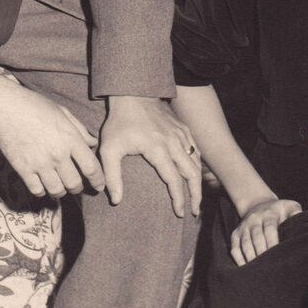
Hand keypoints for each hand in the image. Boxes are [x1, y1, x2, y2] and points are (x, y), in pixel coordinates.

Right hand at [0, 73, 105, 198]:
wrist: (7, 108)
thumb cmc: (36, 106)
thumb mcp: (63, 112)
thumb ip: (79, 130)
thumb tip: (92, 143)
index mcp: (70, 139)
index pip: (91, 168)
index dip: (98, 181)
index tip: (99, 186)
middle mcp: (57, 154)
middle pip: (75, 184)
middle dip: (78, 188)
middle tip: (76, 185)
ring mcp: (40, 164)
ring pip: (57, 191)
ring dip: (61, 191)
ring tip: (60, 186)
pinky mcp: (23, 169)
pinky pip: (37, 190)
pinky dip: (42, 191)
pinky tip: (43, 185)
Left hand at [99, 96, 201, 216]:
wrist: (132, 94)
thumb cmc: (119, 123)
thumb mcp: (109, 149)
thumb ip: (112, 176)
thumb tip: (116, 201)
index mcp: (158, 149)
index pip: (174, 180)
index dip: (179, 199)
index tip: (180, 213)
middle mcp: (174, 142)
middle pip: (192, 173)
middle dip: (196, 195)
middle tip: (194, 211)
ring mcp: (181, 134)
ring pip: (197, 162)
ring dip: (198, 181)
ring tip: (196, 197)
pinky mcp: (183, 128)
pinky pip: (196, 149)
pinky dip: (198, 164)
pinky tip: (194, 173)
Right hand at [230, 196, 301, 265]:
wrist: (257, 203)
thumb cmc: (279, 210)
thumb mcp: (289, 206)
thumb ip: (296, 213)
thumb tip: (303, 223)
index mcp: (269, 214)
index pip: (270, 229)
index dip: (273, 243)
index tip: (278, 256)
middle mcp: (254, 220)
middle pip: (256, 238)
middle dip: (261, 253)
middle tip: (268, 268)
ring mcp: (244, 227)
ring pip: (245, 244)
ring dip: (250, 257)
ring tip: (257, 271)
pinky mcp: (236, 234)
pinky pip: (234, 247)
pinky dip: (238, 258)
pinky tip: (244, 268)